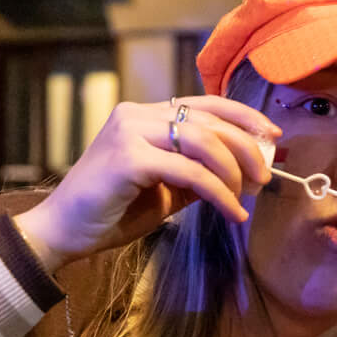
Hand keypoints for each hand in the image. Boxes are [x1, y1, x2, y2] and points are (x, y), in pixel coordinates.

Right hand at [14, 96, 279, 269]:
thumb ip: (200, 175)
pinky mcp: (127, 157)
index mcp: (145, 115)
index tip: (272, 135)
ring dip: (234, 171)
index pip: (204, 104)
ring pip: (202, 141)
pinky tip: (232, 211)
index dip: (243, 116)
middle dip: (246, 148)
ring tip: (247, 197)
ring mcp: (129, 132)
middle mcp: (136, 114)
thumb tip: (247, 173)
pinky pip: (189, 171)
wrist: (63, 232)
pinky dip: (218, 192)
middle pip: (209, 121)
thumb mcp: (166, 191)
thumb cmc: (111, 212)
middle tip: (265, 177)